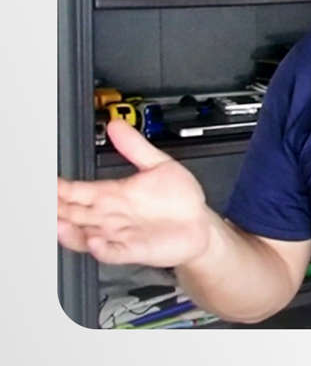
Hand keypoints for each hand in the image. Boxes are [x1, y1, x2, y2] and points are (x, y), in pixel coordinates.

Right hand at [57, 120, 213, 266]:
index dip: (59, 187)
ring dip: (70, 231)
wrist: (199, 224)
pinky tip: (95, 241)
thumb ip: (135, 147)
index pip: (77, 191)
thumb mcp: (158, 166)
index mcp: (113, 195)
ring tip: (58, 223)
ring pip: (85, 235)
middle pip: (74, 213)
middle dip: (56, 209)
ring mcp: (119, 234)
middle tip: (42, 204)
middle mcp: (110, 216)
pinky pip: (112, 252)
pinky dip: (102, 249)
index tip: (45, 182)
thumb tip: (116, 126)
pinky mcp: (134, 249)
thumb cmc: (178, 200)